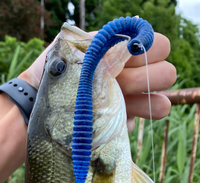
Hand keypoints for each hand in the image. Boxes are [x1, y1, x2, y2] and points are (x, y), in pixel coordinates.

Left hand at [21, 29, 175, 132]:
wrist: (35, 106)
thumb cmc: (53, 72)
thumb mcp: (74, 46)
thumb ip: (101, 40)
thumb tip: (129, 39)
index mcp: (121, 55)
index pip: (156, 46)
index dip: (151, 46)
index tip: (134, 52)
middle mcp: (128, 78)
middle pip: (164, 74)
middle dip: (152, 75)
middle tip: (127, 80)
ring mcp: (124, 103)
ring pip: (157, 101)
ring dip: (151, 100)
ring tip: (138, 102)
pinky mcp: (115, 126)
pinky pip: (131, 123)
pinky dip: (127, 121)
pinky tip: (114, 119)